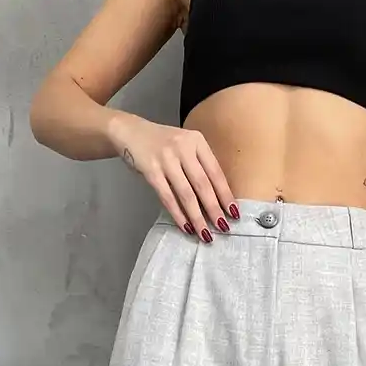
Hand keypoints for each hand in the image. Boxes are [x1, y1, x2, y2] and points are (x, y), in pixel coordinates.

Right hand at [107, 112, 237, 241]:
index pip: (215, 172)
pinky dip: (178, 215)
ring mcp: (166, 159)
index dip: (225, 194)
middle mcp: (183, 147)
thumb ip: (200, 164)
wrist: (131, 131)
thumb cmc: (162, 143)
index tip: (234, 213)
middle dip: (214, 209)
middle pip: (203, 185)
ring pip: (186, 194)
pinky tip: (186, 227)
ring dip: (197, 217)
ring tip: (205, 234)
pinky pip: (167, 197)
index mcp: (196, 141)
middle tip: (224, 228)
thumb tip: (218, 199)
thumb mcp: (185, 146)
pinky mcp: (151, 170)